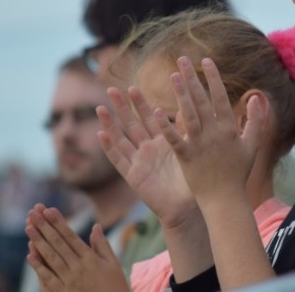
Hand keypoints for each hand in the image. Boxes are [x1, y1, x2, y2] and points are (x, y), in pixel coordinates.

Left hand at [25, 204, 128, 291]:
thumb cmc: (115, 287)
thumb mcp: (113, 264)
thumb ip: (102, 245)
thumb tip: (96, 226)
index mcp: (90, 258)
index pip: (70, 236)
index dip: (59, 222)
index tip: (49, 210)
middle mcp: (78, 267)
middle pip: (58, 243)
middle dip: (45, 226)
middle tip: (34, 212)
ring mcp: (69, 281)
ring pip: (51, 257)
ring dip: (39, 241)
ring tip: (29, 227)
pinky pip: (48, 278)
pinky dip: (39, 266)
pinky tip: (30, 255)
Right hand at [97, 86, 195, 227]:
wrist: (188, 207)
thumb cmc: (194, 179)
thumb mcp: (190, 150)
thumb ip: (186, 130)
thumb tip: (186, 106)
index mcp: (163, 141)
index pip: (149, 117)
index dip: (140, 103)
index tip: (132, 87)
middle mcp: (148, 149)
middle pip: (131, 123)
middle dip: (121, 107)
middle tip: (111, 89)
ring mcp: (139, 162)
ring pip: (121, 138)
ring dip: (110, 124)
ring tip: (100, 108)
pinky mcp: (133, 176)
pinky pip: (119, 160)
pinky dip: (109, 148)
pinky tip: (101, 135)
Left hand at [157, 57, 263, 208]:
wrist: (225, 200)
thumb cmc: (238, 173)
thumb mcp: (252, 145)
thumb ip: (255, 121)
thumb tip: (256, 98)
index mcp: (229, 128)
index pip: (219, 97)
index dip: (212, 78)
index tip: (205, 60)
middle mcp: (214, 133)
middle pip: (201, 100)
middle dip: (192, 78)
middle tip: (182, 59)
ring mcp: (199, 144)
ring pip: (189, 114)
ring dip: (181, 93)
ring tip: (173, 74)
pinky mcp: (186, 157)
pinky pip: (175, 138)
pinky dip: (166, 126)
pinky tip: (155, 111)